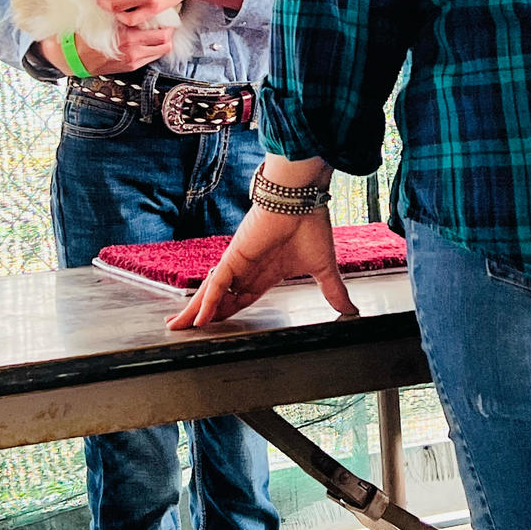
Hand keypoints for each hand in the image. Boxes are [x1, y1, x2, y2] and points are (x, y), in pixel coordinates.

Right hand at [38, 25, 174, 74]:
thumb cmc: (86, 35)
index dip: (166, 22)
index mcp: (128, 37)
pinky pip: (151, 57)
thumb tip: (137, 2)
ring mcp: (133, 60)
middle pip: (165, 41)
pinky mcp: (131, 66)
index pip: (160, 31)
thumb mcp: (104, 20)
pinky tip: (149, 41)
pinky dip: (154, 49)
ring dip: (162, 42)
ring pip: (161, 51)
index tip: (166, 15)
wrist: (73, 57)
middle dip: (168, 32)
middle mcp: (134, 50)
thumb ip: (122, 14)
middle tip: (166, 23)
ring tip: (159, 32)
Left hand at [166, 204, 358, 328]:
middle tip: (184, 330)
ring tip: (178, 327)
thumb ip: (333, 291)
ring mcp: (239, 263)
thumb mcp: (323, 269)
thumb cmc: (311, 225)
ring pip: (212, 292)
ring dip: (196, 310)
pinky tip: (199, 319)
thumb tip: (352, 310)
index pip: (241, 300)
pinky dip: (208, 301)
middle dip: (203, 314)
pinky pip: (217, 284)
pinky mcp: (234, 256)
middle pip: (220, 298)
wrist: (303, 199)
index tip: (214, 327)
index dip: (227, 314)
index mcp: (265, 274)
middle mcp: (248, 270)